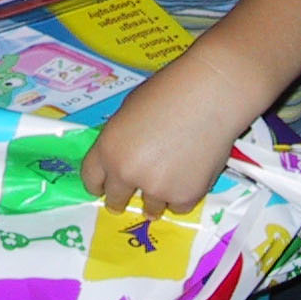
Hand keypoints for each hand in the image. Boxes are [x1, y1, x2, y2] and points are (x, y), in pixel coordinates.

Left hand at [79, 55, 249, 219]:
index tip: (103, 189)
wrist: (210, 95)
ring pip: (150, 208)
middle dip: (122, 198)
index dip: (98, 184)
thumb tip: (123, 157)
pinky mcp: (185, 196)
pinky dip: (183, 194)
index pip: (90, 180)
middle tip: (133, 193)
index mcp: (108, 148)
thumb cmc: (169, 92)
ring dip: (157, 196)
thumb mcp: (129, 111)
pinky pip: (178, 206)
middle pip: (115, 200)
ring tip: (172, 173)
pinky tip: (191, 172)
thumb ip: (121, 139)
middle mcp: (126, 172)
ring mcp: (156, 188)